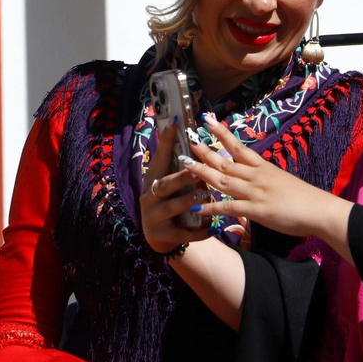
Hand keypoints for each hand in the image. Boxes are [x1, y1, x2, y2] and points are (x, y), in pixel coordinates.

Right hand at [139, 119, 215, 255]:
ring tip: (205, 194)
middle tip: (197, 170)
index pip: (160, 157)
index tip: (176, 123)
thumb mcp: (170, 185)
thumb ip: (180, 168)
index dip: (167, 141)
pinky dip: (198, 231)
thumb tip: (194, 139)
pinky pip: (183, 233)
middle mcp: (150, 196)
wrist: (159, 238)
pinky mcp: (162, 235)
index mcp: (153, 180)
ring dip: (189, 200)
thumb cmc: (169, 203)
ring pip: (173, 207)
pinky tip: (212, 229)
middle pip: (166, 184)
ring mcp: (154, 217)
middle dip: (181, 177)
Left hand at [184, 113, 351, 244]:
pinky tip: (197, 208)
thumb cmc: (306, 198)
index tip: (208, 121)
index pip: (239, 146)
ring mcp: (255, 192)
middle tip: (188, 141)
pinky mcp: (256, 210)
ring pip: (223, 180)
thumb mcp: (282, 181)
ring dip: (202, 173)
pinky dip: (212, 208)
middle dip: (205, 152)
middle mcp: (257, 176)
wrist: (320, 210)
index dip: (222, 134)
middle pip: (226, 161)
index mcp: (264, 167)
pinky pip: (229, 208)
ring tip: (185, 166)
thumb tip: (256, 178)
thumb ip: (266, 179)